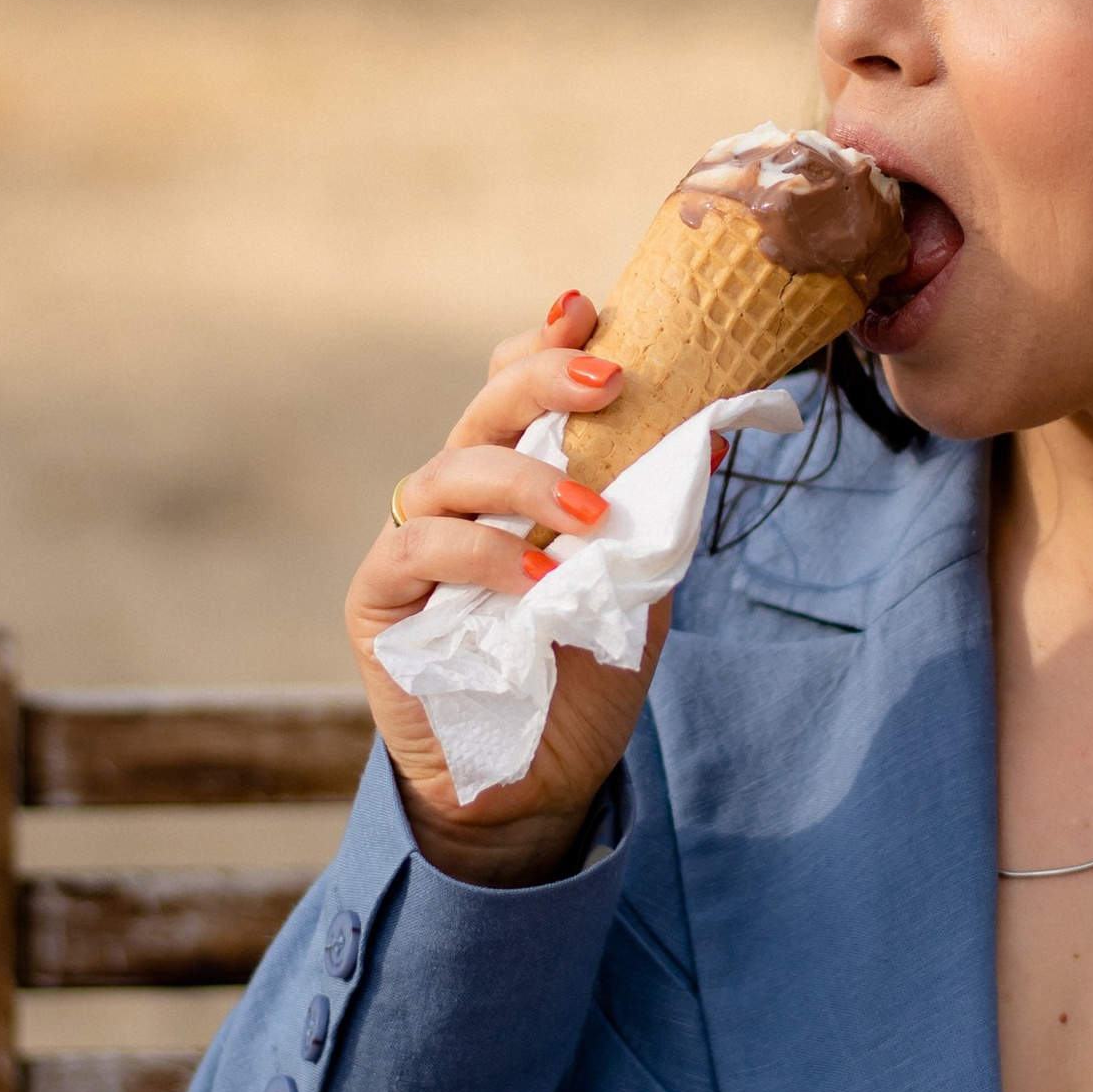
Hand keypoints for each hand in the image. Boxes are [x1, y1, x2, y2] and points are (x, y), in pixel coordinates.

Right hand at [349, 293, 668, 885]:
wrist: (536, 782)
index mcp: (512, 478)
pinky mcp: (380, 601)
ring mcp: (411, 544)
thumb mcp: (637, 587)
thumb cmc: (583, 676)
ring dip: (524, 480)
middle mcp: (456, 498)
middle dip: (540, 380)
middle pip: (481, 410)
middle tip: (609, 381)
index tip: (592, 309)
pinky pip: (421, 553)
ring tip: (589, 514)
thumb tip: (712, 443)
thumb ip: (655, 518)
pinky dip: (484, 557)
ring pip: (448, 472)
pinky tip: (538, 581)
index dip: (546, 344)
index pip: (514, 388)